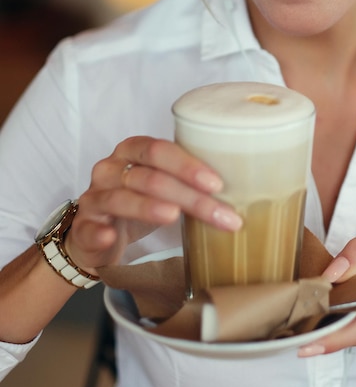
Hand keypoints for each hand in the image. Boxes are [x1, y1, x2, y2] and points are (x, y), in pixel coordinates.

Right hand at [65, 136, 241, 272]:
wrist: (100, 233)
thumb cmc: (141, 204)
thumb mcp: (165, 188)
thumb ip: (189, 183)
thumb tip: (241, 193)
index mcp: (133, 151)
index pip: (159, 150)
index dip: (187, 165)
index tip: (217, 183)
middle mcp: (111, 168)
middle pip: (148, 176)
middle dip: (187, 195)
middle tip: (218, 213)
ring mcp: (94, 196)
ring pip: (122, 198)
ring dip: (149, 207)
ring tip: (175, 216)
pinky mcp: (83, 226)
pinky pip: (89, 227)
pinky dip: (101, 231)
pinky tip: (113, 236)